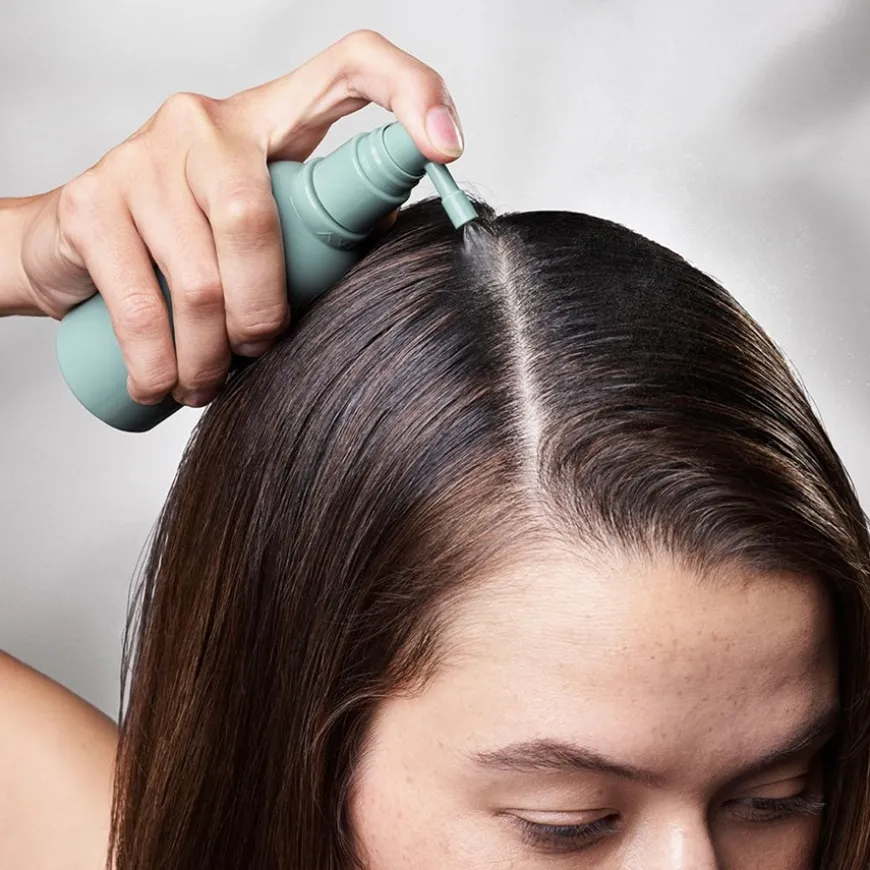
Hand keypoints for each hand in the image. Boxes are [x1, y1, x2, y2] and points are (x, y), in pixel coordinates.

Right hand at [15, 30, 463, 406]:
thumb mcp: (267, 227)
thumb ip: (324, 233)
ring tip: (207, 383)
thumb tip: (399, 259)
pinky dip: (158, 364)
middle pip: (257, 222)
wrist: (74, 246)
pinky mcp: (92, 201)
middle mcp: (206, 123)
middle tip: (258, 352)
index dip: (409, 91)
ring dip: (211, 357)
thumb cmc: (191, 245)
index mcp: (270, 122)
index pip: (350, 68)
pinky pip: (142, 304)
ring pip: (200, 279)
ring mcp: (143, 156)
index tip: (447, 148)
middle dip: (264, 313)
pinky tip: (160, 385)